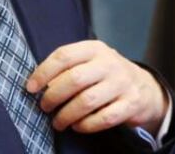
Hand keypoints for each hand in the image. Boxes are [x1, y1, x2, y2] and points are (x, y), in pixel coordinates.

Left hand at [26, 40, 167, 134]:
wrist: (144, 86)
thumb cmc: (104, 74)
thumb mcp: (88, 61)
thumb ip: (66, 67)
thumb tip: (37, 84)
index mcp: (93, 49)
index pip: (63, 56)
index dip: (43, 72)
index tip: (30, 88)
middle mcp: (109, 63)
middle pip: (74, 79)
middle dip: (53, 96)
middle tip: (44, 107)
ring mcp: (122, 83)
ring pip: (87, 101)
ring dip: (67, 114)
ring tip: (57, 122)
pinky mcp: (132, 103)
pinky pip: (105, 118)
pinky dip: (87, 125)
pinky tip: (77, 126)